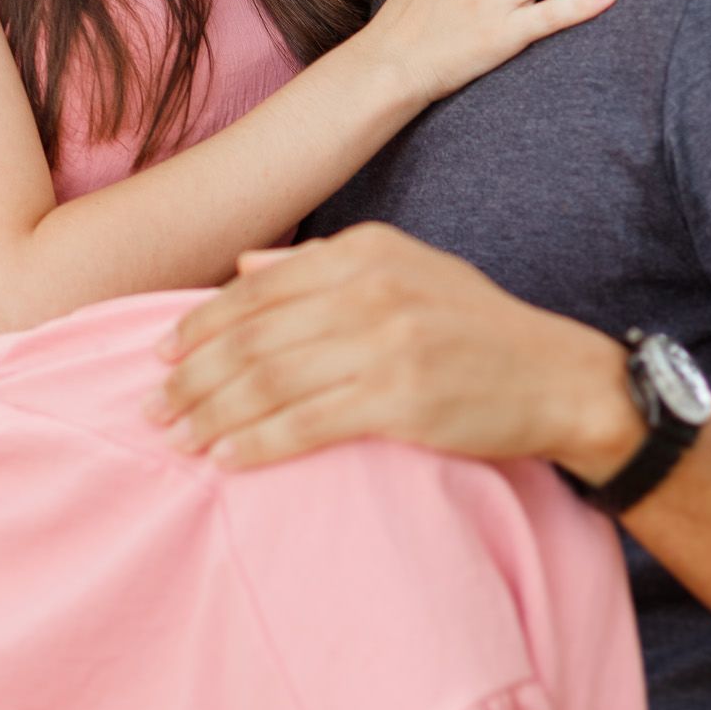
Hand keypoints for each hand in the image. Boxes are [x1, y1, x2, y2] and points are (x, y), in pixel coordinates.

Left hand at [147, 223, 639, 472]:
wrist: (559, 378)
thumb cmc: (475, 328)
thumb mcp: (407, 271)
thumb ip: (323, 266)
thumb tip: (244, 266)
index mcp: (365, 250)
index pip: (257, 288)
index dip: (200, 325)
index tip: (161, 356)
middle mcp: (370, 288)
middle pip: (252, 337)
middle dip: (191, 376)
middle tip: (151, 407)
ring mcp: (386, 343)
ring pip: (267, 381)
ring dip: (211, 414)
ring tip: (176, 438)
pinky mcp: (400, 400)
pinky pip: (304, 424)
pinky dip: (256, 444)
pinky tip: (225, 459)